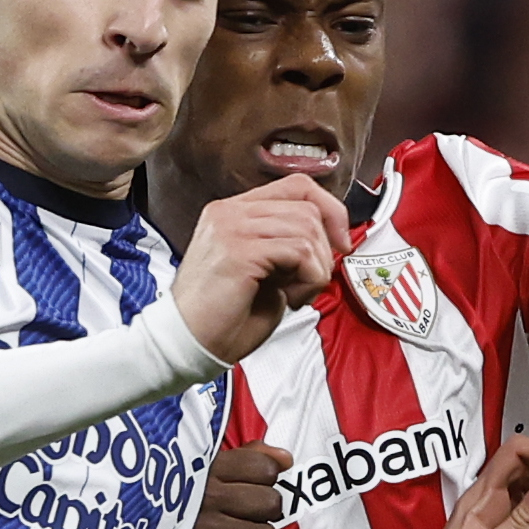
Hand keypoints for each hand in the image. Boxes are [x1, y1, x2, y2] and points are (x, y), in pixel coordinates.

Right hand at [166, 442, 289, 528]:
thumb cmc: (178, 505)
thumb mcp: (205, 471)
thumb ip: (248, 457)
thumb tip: (285, 458)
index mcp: (207, 467)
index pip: (263, 467)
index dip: (266, 480)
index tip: (250, 487)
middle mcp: (207, 494)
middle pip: (270, 502)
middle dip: (264, 513)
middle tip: (244, 516)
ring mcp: (203, 527)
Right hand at [171, 175, 352, 364]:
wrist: (188, 342)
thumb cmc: (223, 316)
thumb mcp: (262, 269)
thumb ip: (287, 244)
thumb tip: (330, 239)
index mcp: (233, 212)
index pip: (296, 186)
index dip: (329, 209)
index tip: (340, 242)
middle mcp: (229, 212)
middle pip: (307, 207)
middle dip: (324, 249)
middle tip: (311, 282)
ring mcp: (231, 228)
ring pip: (307, 228)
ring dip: (316, 268)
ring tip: (295, 293)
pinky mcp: (238, 251)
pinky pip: (299, 251)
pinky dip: (308, 279)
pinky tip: (290, 298)